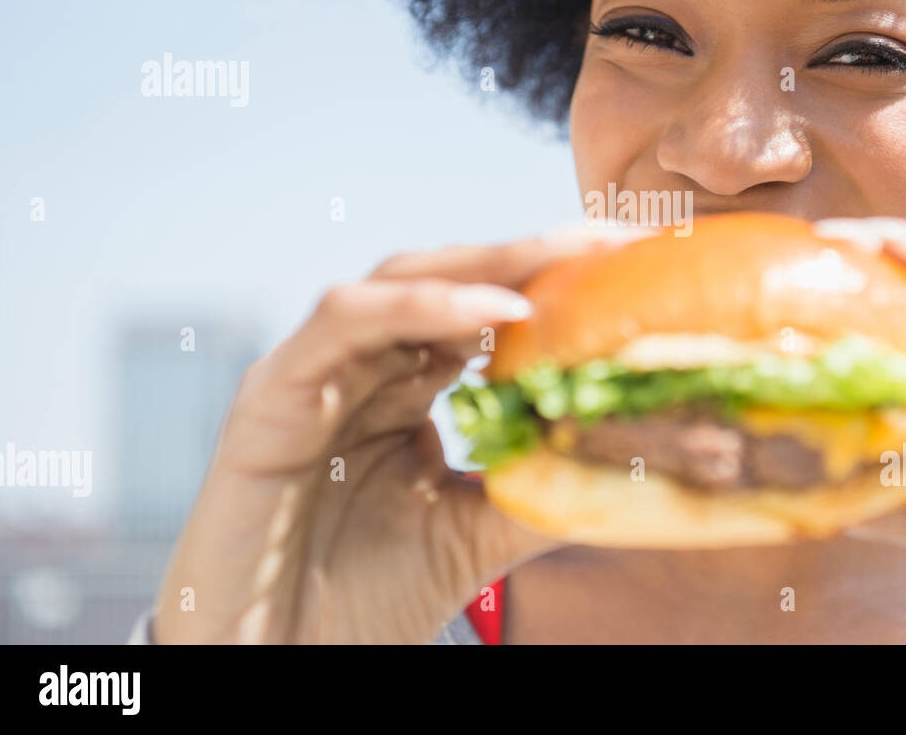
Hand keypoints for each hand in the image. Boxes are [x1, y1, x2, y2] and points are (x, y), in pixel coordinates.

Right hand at [151, 224, 651, 642]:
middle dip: (533, 251)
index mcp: (406, 386)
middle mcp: (363, 366)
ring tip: (564, 257)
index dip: (555, 279)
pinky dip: (421, 306)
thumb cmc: (361, 599)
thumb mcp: (474, 535)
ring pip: (400, 281)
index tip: (635, 261)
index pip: (484, 307)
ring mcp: (315, 371)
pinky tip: (494, 310)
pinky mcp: (271, 394)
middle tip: (614, 238)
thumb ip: (538, 492)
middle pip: (451, 277)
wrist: (277, 667)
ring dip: (486, 264)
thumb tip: (633, 463)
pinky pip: (346, 322)